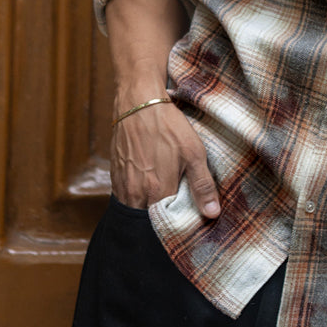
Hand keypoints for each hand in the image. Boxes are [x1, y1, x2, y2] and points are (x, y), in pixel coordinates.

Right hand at [110, 101, 220, 216]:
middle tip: (175, 207)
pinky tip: (148, 184)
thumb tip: (213, 214)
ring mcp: (122, 184)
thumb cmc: (168, 126)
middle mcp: (136, 193)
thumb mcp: (194, 153)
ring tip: (161, 196)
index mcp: (157, 191)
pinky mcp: (114, 174)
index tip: (186, 218)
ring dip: (147, 208)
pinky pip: (124, 196)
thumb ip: (202, 186)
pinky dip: (136, 196)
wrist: (138, 102)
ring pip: (135, 209)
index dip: (177, 223)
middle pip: (149, 219)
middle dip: (161, 219)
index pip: (167, 223)